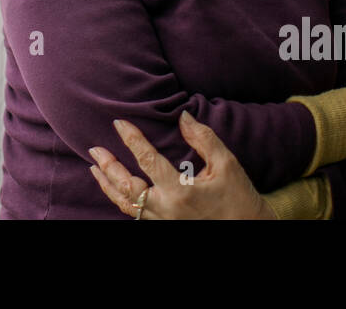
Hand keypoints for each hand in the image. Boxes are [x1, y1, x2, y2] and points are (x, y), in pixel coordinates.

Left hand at [87, 112, 275, 218]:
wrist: (250, 229)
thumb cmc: (239, 197)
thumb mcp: (226, 164)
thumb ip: (203, 138)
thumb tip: (182, 116)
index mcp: (181, 192)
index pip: (147, 160)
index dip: (131, 139)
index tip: (119, 124)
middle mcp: (167, 210)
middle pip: (126, 187)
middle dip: (108, 166)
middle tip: (94, 148)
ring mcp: (163, 222)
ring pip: (126, 205)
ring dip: (108, 186)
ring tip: (95, 169)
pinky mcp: (164, 228)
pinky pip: (135, 215)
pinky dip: (121, 200)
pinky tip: (115, 188)